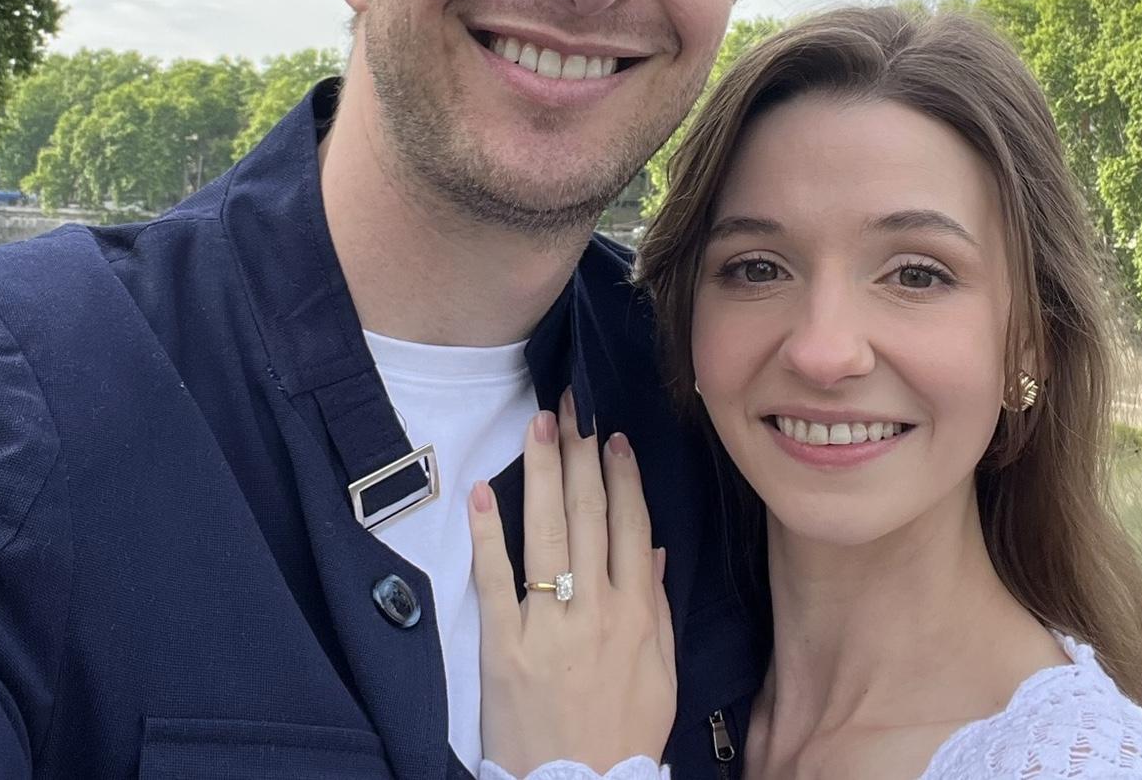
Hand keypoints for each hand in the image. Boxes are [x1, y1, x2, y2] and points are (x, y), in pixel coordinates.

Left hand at [469, 390, 676, 776]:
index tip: (611, 436)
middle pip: (589, 515)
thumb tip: (649, 549)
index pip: (629, 525)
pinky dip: (487, 533)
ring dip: (543, 473)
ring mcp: (548, 626)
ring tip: (537, 426)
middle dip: (580, 455)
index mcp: (636, 614)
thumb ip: (656, 608)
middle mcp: (596, 611)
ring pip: (547, 533)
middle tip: (570, 408)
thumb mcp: (660, 673)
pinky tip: (481, 491)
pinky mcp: (504, 648)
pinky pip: (495, 580)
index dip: (621, 476)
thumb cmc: (623, 733)